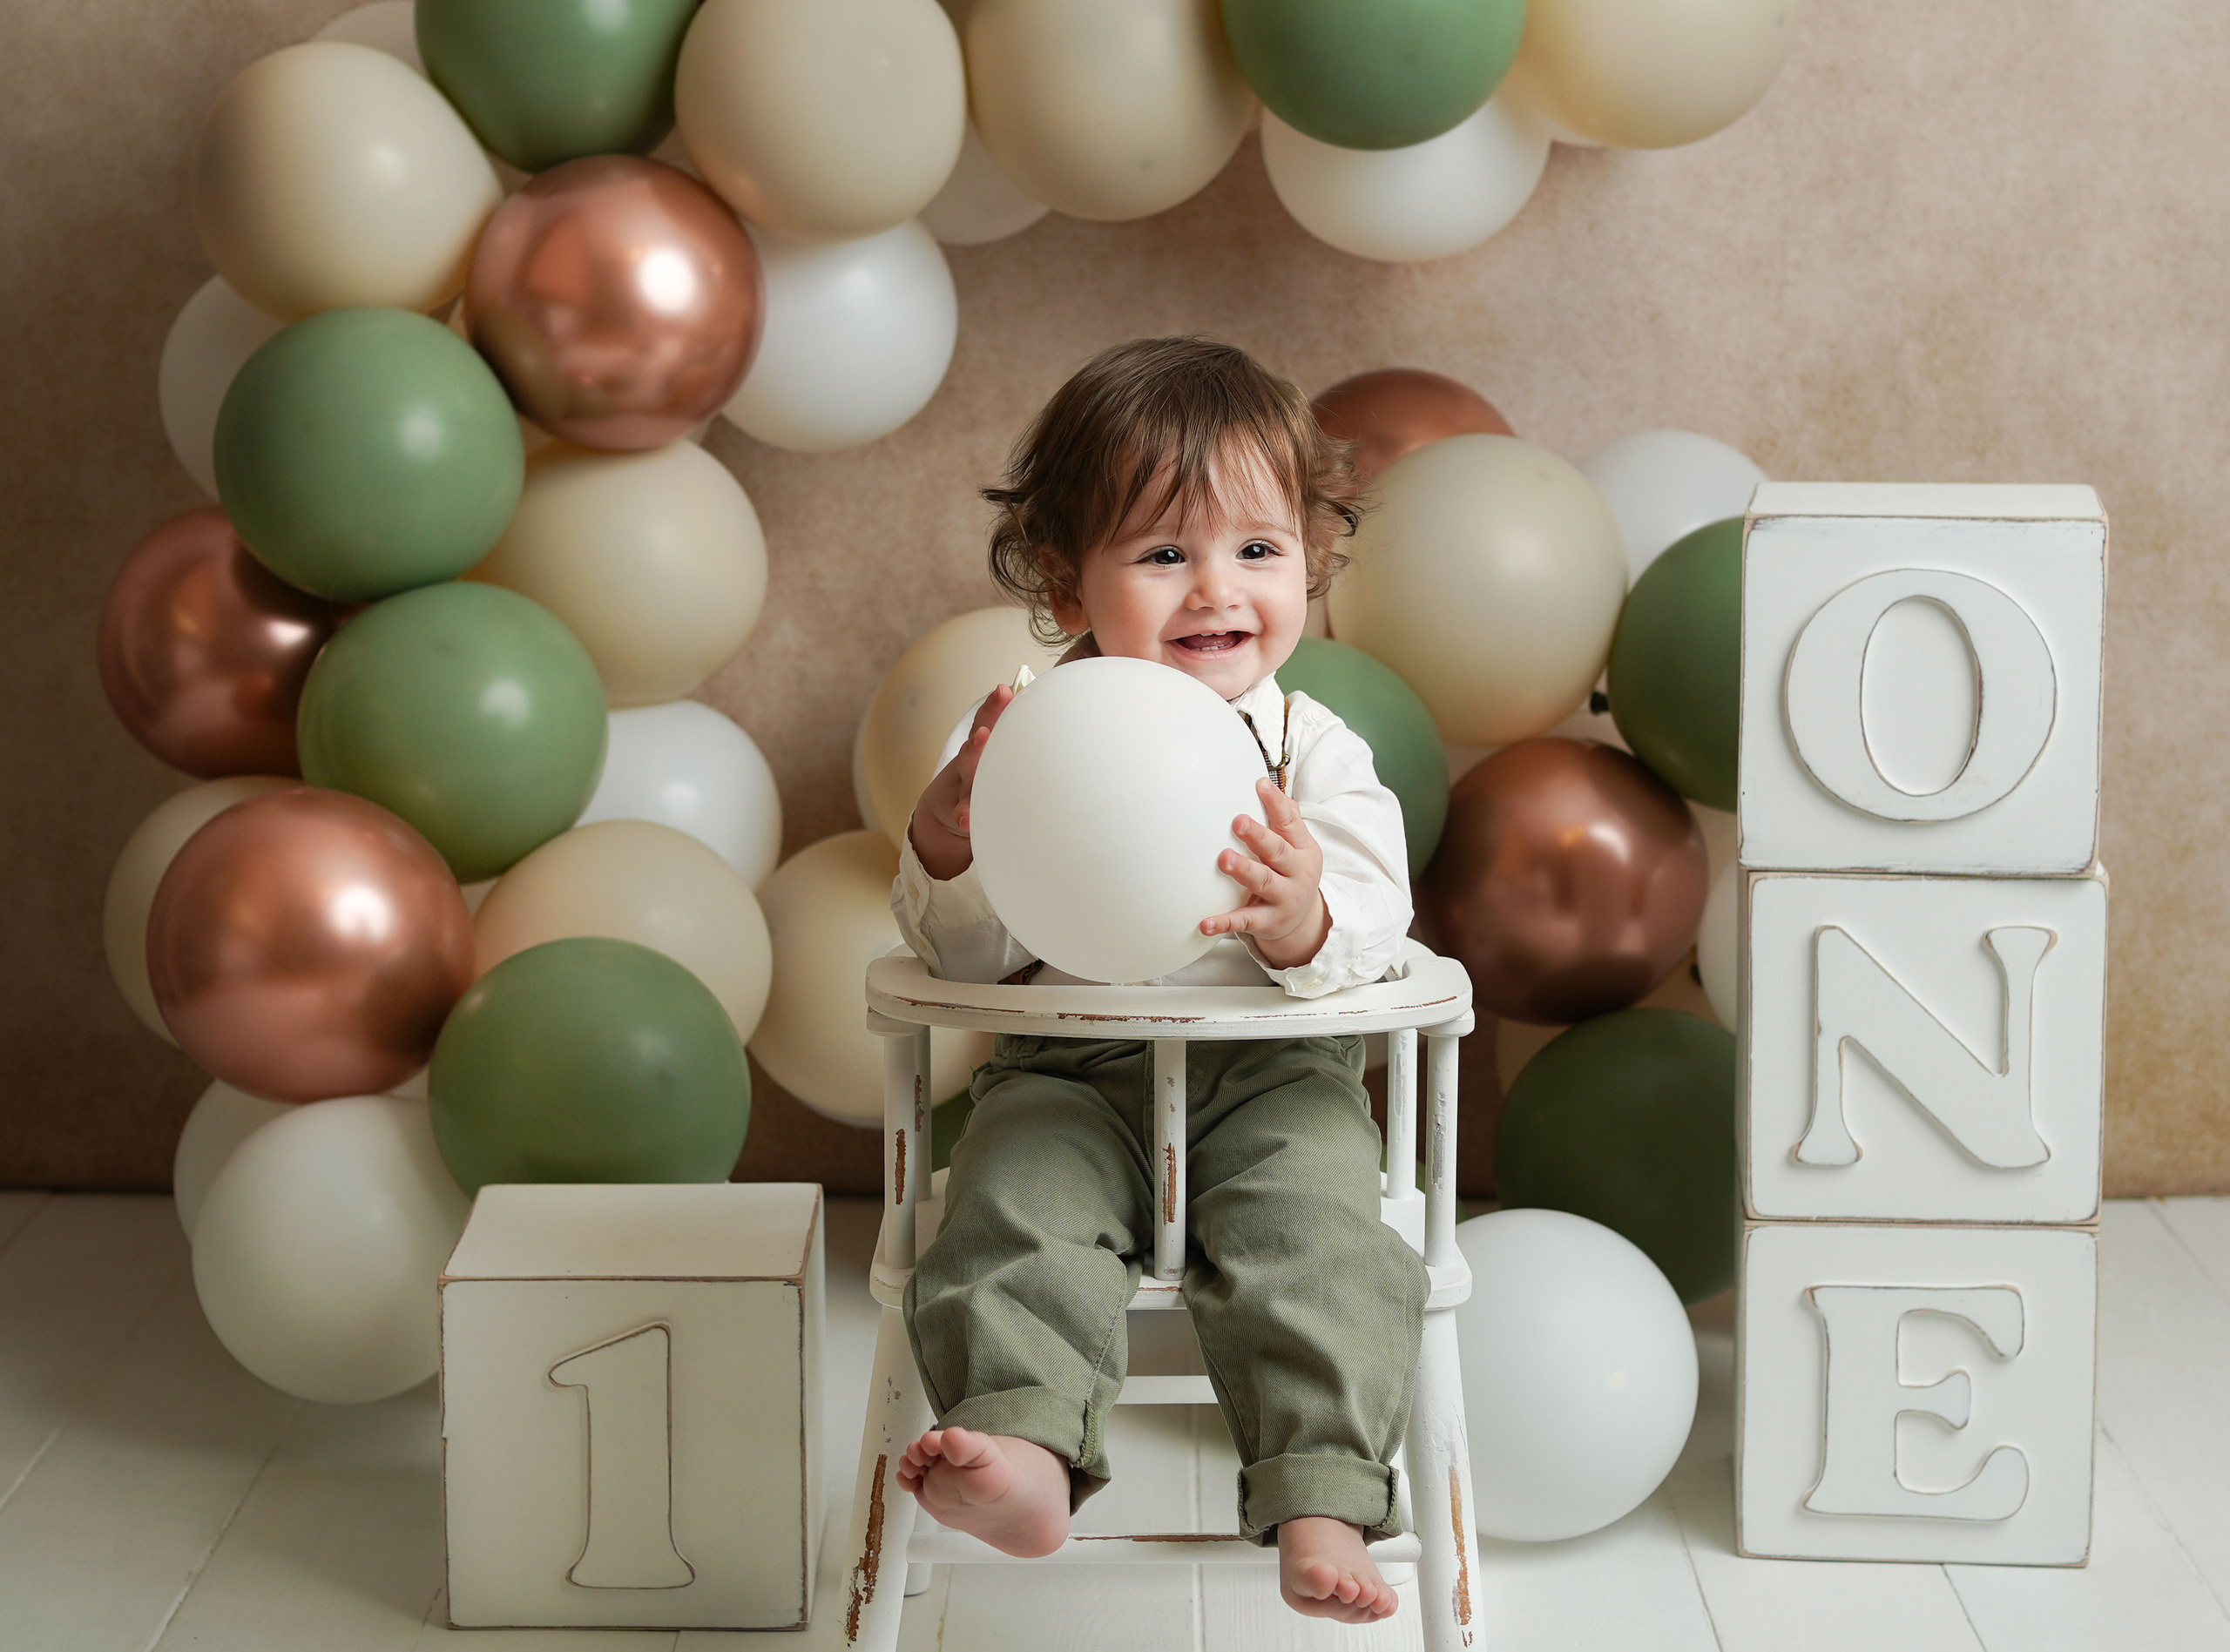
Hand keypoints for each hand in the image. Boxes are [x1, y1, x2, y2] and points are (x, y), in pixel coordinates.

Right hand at [906, 685, 1014, 881]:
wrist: (947, 816)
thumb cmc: (984, 776)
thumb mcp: (994, 749)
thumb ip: (1008, 727)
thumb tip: (1040, 696)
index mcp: (981, 745)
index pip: (986, 720)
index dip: (994, 706)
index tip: (1004, 691)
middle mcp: (970, 765)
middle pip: (975, 749)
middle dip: (980, 738)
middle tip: (985, 729)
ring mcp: (964, 789)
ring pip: (968, 777)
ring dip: (972, 766)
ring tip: (977, 753)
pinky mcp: (962, 814)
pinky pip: (964, 816)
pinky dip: (964, 817)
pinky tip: (965, 820)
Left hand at [1201, 778, 1330, 970]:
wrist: (1304, 921)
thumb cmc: (1291, 872)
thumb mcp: (1297, 846)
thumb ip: (1285, 818)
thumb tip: (1266, 784)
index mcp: (1303, 849)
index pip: (1290, 823)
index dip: (1276, 804)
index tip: (1259, 785)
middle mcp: (1297, 873)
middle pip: (1277, 852)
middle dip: (1259, 837)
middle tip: (1238, 822)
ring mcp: (1284, 899)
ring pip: (1263, 883)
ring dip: (1244, 871)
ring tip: (1224, 859)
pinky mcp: (1268, 922)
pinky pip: (1245, 922)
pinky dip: (1225, 922)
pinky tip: (1205, 922)